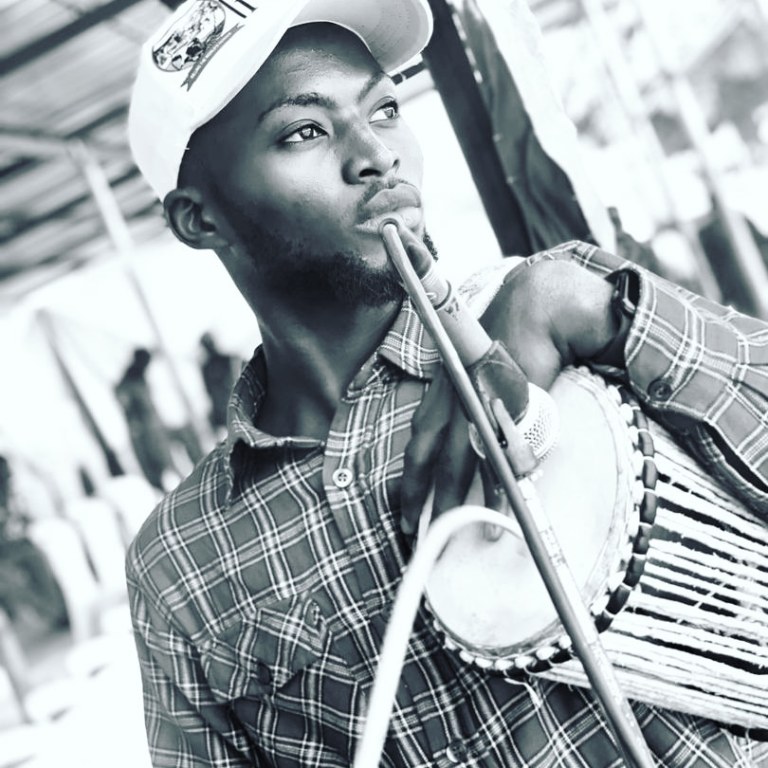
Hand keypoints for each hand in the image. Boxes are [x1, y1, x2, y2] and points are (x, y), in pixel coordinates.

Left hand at [399, 257, 619, 534]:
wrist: (535, 310)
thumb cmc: (506, 343)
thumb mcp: (473, 369)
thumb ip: (466, 402)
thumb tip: (471, 439)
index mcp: (441, 389)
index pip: (417, 439)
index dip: (407, 476)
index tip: (401, 508)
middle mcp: (451, 397)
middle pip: (429, 455)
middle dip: (418, 495)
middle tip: (411, 531)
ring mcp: (477, 401)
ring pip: (460, 460)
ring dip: (458, 500)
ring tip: (455, 533)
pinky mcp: (506, 405)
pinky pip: (500, 453)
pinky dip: (501, 483)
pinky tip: (503, 508)